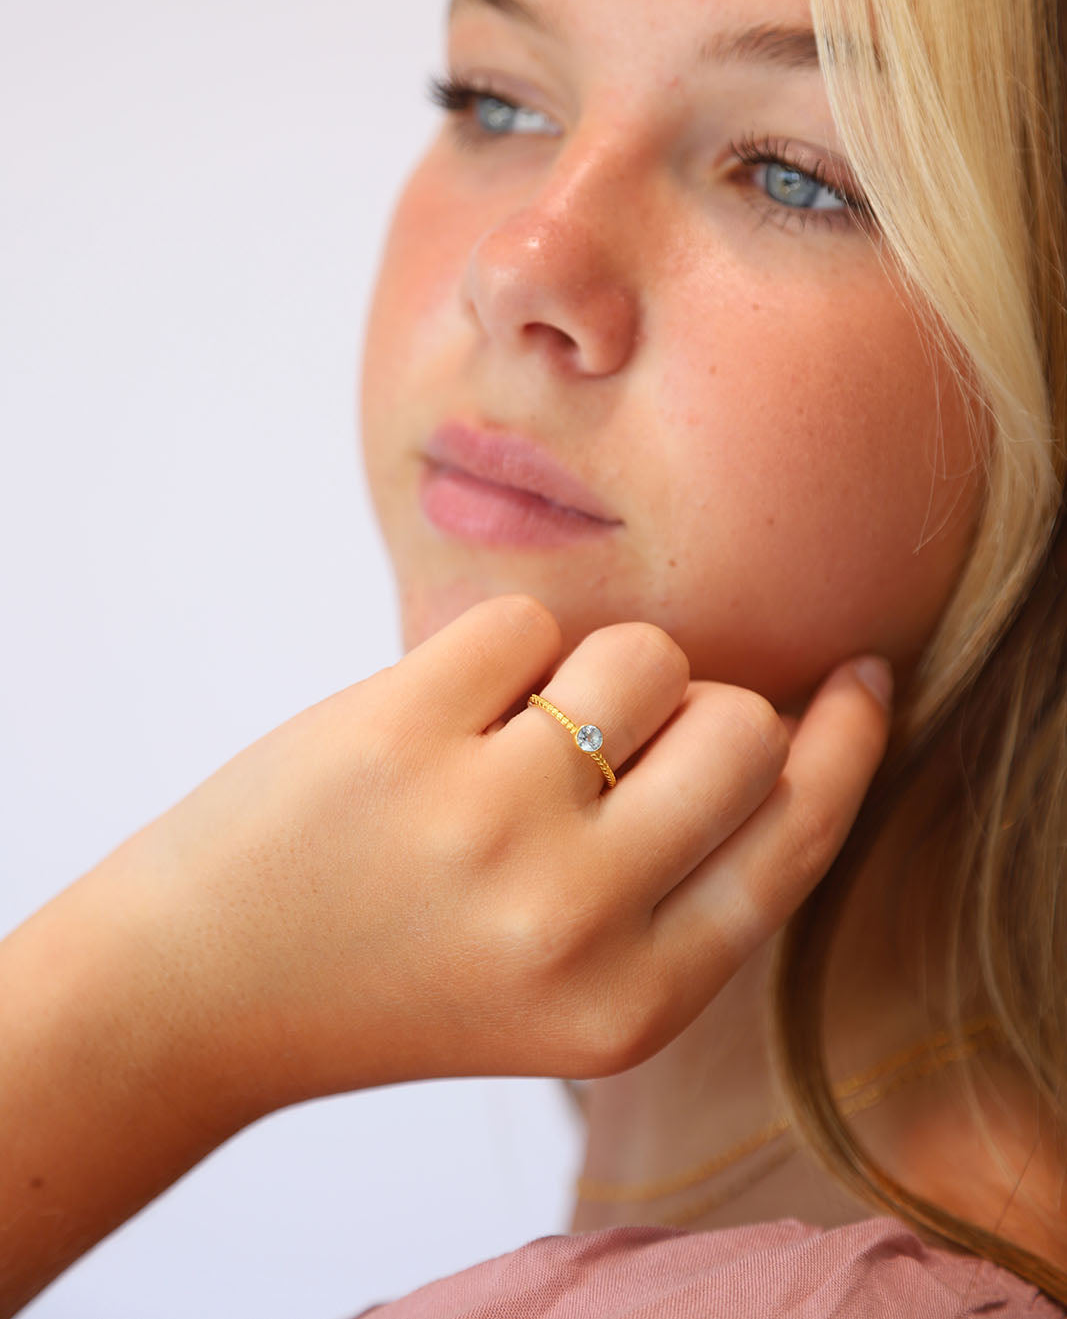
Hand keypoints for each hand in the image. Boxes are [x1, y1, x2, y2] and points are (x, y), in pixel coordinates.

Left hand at [122, 594, 890, 1117]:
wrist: (201, 990)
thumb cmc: (399, 970)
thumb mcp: (570, 985)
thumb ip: (679, 883)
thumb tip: (788, 719)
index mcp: (632, 1004)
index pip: (798, 844)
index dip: (846, 749)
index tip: (863, 680)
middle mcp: (575, 922)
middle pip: (740, 731)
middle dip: (701, 706)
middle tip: (616, 733)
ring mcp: (487, 822)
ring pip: (644, 656)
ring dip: (598, 668)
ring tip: (515, 729)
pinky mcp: (403, 731)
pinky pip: (527, 621)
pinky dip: (496, 650)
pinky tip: (439, 715)